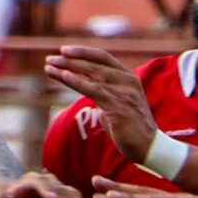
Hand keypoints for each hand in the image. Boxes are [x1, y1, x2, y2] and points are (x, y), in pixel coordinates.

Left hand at [44, 42, 157, 162]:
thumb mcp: (115, 103)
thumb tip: (83, 85)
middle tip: (50, 58)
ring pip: (91, 74)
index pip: (103, 57)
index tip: (64, 50)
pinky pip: (93, 89)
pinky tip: (63, 76)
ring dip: (67, 69)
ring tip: (49, 66)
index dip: (83, 52)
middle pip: (94, 64)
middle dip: (69, 60)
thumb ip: (102, 92)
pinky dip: (76, 81)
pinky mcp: (118, 106)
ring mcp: (124, 92)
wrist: (148, 147)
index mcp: (128, 77)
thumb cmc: (129, 127)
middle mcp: (127, 80)